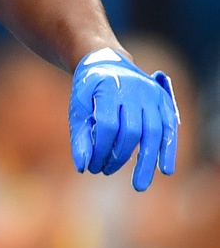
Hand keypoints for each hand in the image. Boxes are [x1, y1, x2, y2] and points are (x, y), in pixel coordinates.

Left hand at [69, 48, 178, 190]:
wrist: (106, 62)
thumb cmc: (89, 90)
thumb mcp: (78, 107)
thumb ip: (80, 136)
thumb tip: (82, 167)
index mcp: (108, 87)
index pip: (108, 125)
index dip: (100, 149)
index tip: (92, 166)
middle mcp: (133, 90)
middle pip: (132, 131)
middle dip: (119, 156)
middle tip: (105, 171)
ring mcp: (151, 95)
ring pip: (154, 132)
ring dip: (147, 161)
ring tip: (139, 185)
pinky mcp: (163, 101)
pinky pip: (169, 129)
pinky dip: (168, 150)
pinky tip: (165, 169)